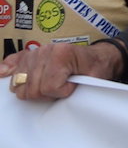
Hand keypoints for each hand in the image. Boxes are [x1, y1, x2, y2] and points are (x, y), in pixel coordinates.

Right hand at [1, 40, 123, 100]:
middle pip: (30, 88)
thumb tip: (62, 96)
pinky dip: (8, 69)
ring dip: (32, 88)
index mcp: (62, 54)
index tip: (72, 88)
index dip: (61, 92)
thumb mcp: (94, 78)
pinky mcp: (29, 54)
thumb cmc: (95, 68)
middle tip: (59, 88)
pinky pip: (12, 62)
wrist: (98, 57)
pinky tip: (5, 74)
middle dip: (45, 93)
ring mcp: (36, 52)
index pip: (48, 86)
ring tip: (48, 84)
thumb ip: (77, 87)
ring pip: (18, 83)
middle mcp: (46, 51)